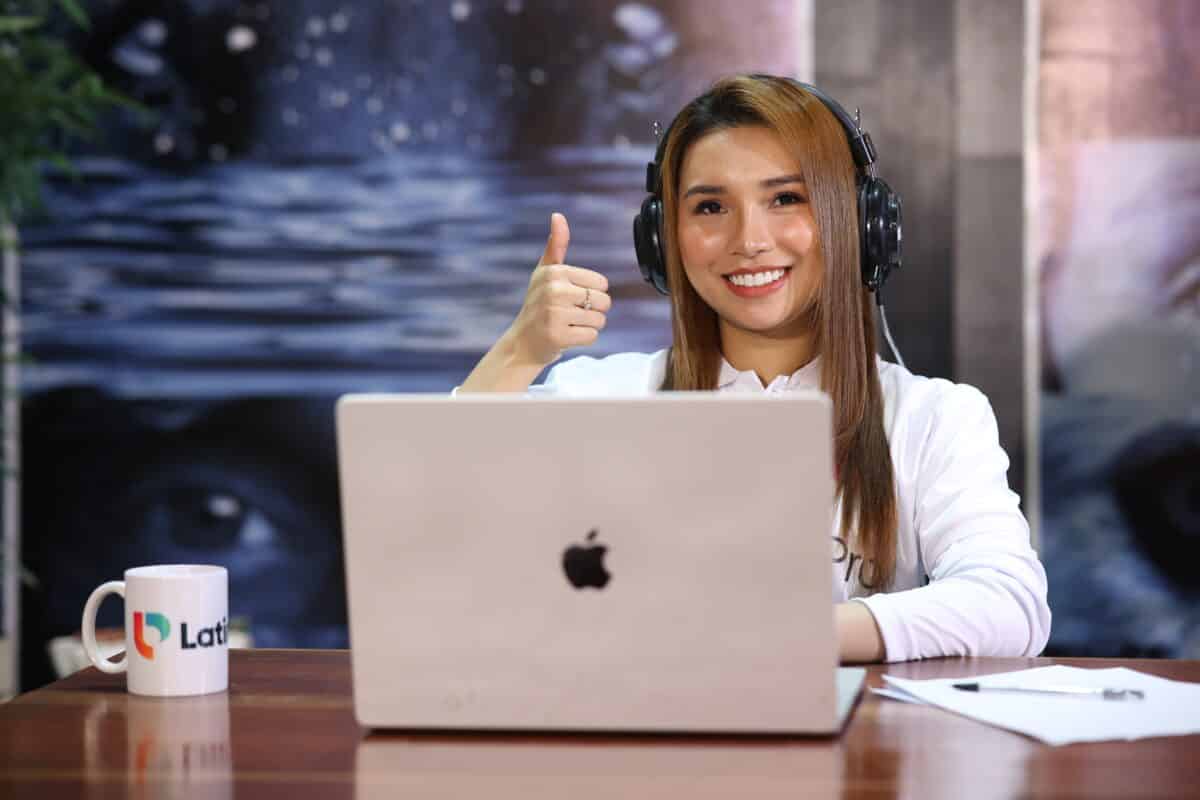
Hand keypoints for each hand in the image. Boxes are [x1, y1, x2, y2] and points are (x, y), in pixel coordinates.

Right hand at [503, 212, 611, 367]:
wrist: (523, 341)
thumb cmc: (538, 303)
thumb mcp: (545, 272)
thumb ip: (556, 245)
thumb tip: (558, 215)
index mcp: (555, 272)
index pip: (601, 283)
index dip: (592, 293)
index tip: (571, 297)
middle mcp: (554, 290)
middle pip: (604, 301)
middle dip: (593, 311)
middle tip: (570, 313)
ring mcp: (555, 313)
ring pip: (599, 320)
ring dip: (588, 325)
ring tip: (568, 324)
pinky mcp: (558, 335)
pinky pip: (591, 336)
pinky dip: (583, 338)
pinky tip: (566, 336)